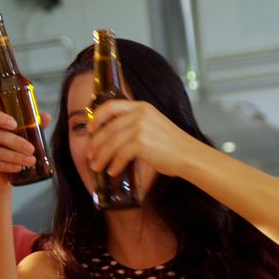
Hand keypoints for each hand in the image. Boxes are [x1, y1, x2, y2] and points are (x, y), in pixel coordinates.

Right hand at [0, 108, 50, 174]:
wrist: (6, 173)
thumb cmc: (14, 149)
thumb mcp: (25, 135)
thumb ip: (33, 125)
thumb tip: (46, 117)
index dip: (0, 118)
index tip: (14, 125)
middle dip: (15, 142)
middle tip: (31, 149)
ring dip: (15, 156)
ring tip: (31, 161)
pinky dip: (8, 166)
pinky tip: (18, 167)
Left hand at [87, 100, 203, 178]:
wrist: (188, 154)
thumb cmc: (171, 144)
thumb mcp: (152, 124)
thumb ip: (134, 124)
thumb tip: (110, 137)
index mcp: (141, 107)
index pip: (110, 106)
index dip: (96, 118)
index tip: (90, 130)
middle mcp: (139, 114)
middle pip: (107, 128)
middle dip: (95, 144)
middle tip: (90, 155)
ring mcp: (140, 128)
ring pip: (111, 143)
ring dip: (101, 157)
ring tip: (97, 167)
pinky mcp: (142, 143)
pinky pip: (120, 155)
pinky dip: (114, 165)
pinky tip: (112, 171)